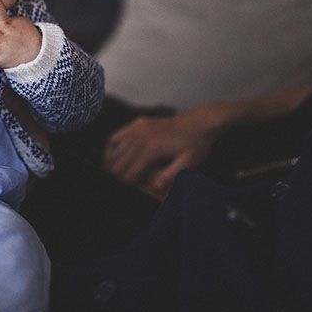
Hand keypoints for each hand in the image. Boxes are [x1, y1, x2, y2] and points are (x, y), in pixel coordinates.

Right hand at [103, 109, 217, 200]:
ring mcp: (138, 128)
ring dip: (112, 163)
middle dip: (117, 175)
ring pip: (116, 149)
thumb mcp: (189, 162)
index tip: (125, 189)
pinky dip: (112, 146)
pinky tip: (111, 156)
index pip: (130, 172)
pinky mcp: (139, 123)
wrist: (200, 122)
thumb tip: (155, 187)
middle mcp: (141, 136)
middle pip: (120, 161)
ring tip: (111, 174)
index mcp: (151, 149)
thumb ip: (171, 175)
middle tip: (117, 184)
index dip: (126, 183)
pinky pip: (118, 135)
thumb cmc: (196, 143)